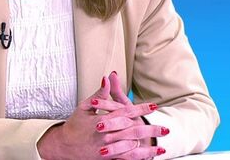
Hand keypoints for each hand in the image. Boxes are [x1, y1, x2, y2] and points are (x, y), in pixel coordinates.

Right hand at [37, 75, 167, 159]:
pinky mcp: (107, 158)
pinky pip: (126, 159)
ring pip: (130, 147)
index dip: (140, 109)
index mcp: (100, 120)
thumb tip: (108, 78)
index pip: (124, 113)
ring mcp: (106, 149)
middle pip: (131, 131)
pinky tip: (149, 156)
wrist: (64, 147)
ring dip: (147, 147)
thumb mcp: (84, 107)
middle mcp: (104, 135)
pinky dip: (139, 157)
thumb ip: (99, 94)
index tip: (153, 106)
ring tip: (162, 146)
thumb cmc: (75, 125)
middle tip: (165, 129)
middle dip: (149, 130)